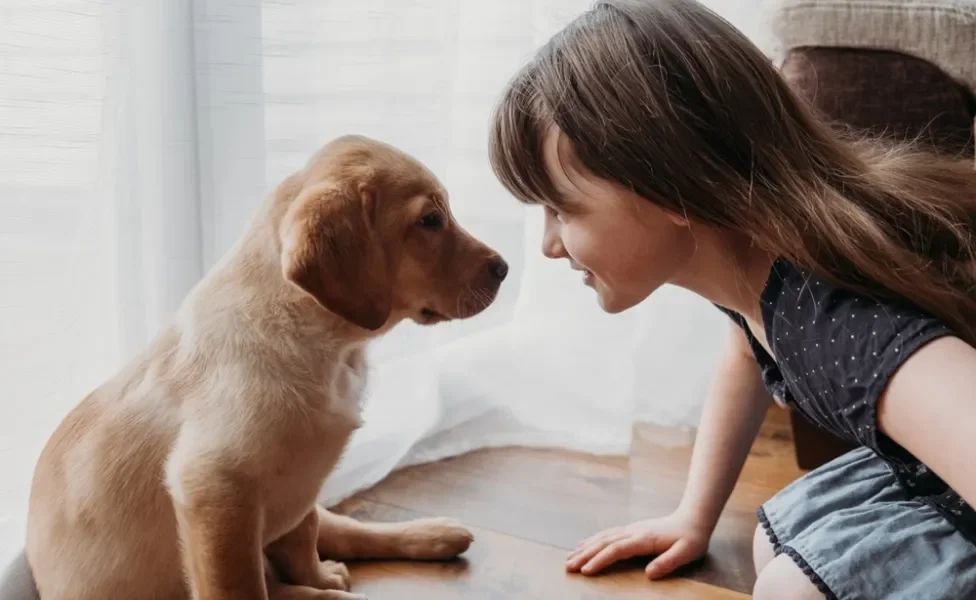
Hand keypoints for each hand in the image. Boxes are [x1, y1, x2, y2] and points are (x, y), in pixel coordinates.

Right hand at [565, 512, 710, 578]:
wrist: (692, 519)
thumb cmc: (690, 539)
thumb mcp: (686, 553)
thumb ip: (668, 563)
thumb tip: (649, 574)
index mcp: (644, 539)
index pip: (616, 549)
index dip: (600, 560)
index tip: (585, 570)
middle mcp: (633, 532)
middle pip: (604, 543)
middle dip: (584, 554)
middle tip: (568, 566)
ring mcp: (631, 529)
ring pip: (602, 537)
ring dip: (584, 547)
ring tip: (568, 557)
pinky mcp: (631, 530)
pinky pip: (607, 534)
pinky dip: (592, 539)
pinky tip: (583, 543)